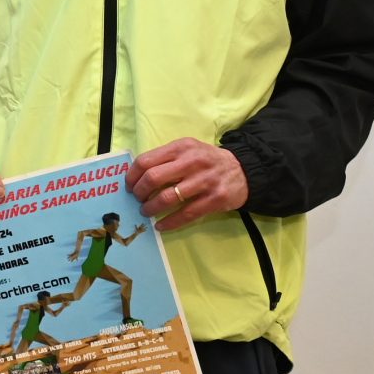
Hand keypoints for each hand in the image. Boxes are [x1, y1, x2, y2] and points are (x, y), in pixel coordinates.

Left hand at [129, 138, 246, 232]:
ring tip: (147, 211)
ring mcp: (205, 181)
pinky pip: (186, 214)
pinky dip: (169, 222)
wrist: (244, 170)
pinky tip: (161, 226)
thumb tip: (136, 177)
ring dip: (151, 208)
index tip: (129, 186)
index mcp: (181, 147)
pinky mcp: (215, 199)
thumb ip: (166, 159)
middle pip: (153, 178)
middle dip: (139, 193)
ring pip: (167, 198)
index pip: (146, 161)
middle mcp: (192, 161)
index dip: (132, 176)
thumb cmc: (207, 161)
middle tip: (138, 200)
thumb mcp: (187, 151)